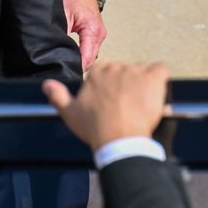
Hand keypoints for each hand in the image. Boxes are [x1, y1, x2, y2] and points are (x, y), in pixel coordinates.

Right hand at [42, 62, 169, 150]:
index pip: (107, 72)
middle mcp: (116, 68)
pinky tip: (157, 92)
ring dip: (144, 85)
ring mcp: (135, 72)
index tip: (112, 101)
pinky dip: (161, 78)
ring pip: (143, 73)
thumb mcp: (70, 113)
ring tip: (142, 106)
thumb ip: (58, 95)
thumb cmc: (95, 128)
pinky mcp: (153, 79)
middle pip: (126, 72)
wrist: (119, 140)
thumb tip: (46, 85)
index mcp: (97, 73)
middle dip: (128, 86)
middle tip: (128, 106)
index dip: (111, 87)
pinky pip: (161, 70)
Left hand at [62, 0, 105, 69]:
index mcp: (93, 30)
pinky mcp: (96, 35)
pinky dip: (83, 56)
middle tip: (62, 72)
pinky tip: (73, 59)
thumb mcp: (63, 16)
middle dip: (78, 67)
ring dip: (81, 63)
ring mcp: (99, 35)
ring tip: (66, 67)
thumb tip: (57, 52)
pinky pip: (90, 51)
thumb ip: (62, 35)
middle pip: (90, 60)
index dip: (76, 67)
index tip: (64, 72)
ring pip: (91, 57)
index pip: (87, 58)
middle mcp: (99, 34)